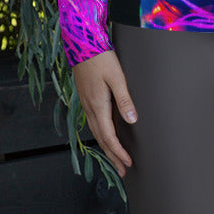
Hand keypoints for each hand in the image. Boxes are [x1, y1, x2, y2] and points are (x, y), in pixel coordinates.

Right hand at [72, 49, 137, 177]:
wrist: (81, 44)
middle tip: (123, 170)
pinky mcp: (86, 97)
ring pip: (97, 132)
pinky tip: (107, 134)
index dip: (118, 152)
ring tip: (116, 158)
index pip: (109, 136)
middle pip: (102, 139)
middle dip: (113, 156)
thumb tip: (132, 121)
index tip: (128, 163)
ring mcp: (86, 103)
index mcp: (97, 105)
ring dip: (107, 147)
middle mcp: (90, 108)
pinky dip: (102, 134)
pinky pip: (94, 122)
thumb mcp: (116, 77)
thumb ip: (124, 99)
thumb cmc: (101, 58)